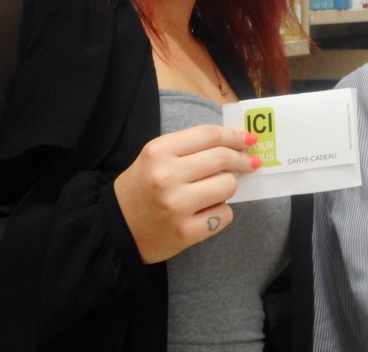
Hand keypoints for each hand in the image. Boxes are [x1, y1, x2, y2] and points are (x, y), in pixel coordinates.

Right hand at [113, 124, 259, 263]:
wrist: (117, 228)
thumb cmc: (142, 187)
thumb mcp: (156, 157)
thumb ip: (190, 148)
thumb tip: (237, 143)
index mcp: (158, 152)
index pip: (209, 135)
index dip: (234, 135)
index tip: (248, 139)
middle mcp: (166, 176)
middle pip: (222, 159)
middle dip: (242, 160)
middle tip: (250, 163)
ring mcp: (176, 205)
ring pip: (228, 186)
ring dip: (228, 187)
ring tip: (214, 191)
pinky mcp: (185, 232)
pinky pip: (224, 215)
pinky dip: (221, 212)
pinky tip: (206, 212)